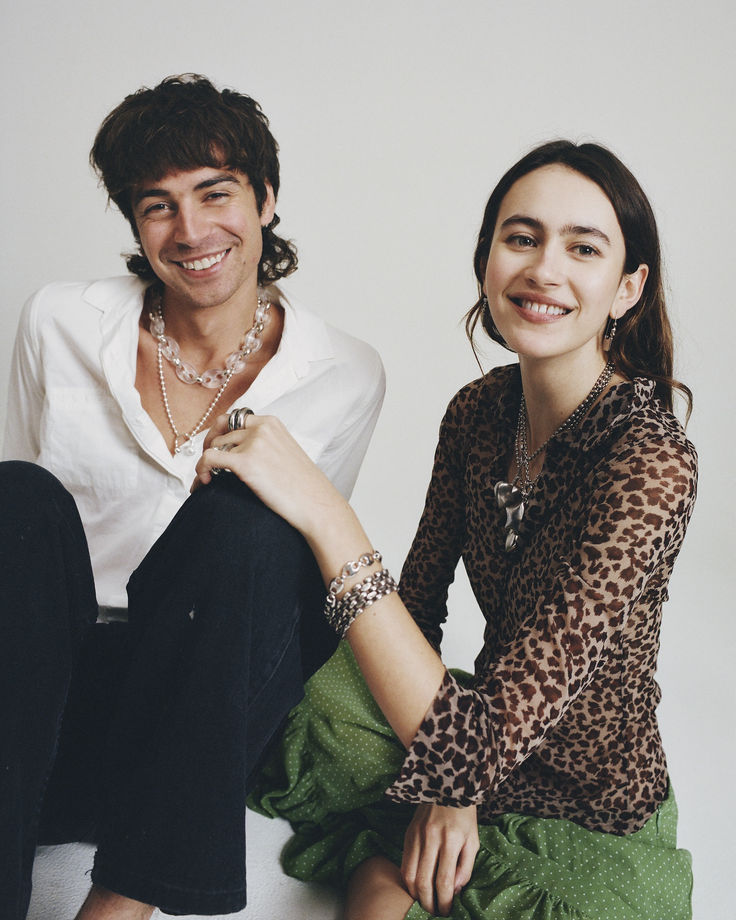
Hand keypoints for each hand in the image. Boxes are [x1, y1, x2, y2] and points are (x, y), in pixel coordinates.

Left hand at [193, 413, 347, 538]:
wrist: (316, 504)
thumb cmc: (304, 487)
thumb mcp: (286, 452)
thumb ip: (264, 444)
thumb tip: (238, 450)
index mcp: (271, 423)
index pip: (234, 418)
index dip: (221, 432)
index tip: (218, 447)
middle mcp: (262, 428)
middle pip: (220, 430)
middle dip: (210, 446)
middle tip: (209, 464)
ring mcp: (254, 443)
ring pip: (214, 445)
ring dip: (206, 462)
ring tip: (209, 478)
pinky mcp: (246, 462)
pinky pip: (209, 458)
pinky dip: (201, 469)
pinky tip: (205, 481)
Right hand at [401, 803, 478, 915]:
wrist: (447, 785)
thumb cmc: (464, 815)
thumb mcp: (472, 840)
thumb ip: (465, 867)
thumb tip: (454, 890)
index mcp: (451, 840)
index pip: (444, 880)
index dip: (444, 901)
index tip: (447, 911)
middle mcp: (431, 838)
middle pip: (423, 881)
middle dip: (428, 903)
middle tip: (434, 912)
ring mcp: (417, 835)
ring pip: (409, 874)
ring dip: (415, 894)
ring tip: (424, 901)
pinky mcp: (408, 833)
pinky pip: (404, 862)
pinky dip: (408, 879)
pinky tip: (416, 885)